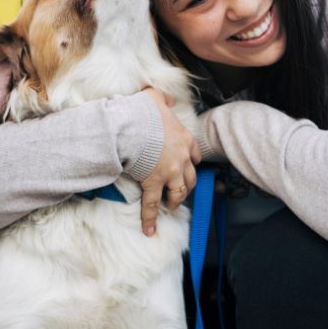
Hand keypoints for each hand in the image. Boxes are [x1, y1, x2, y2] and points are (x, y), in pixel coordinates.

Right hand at [139, 87, 199, 235]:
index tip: (189, 167)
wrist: (132, 125)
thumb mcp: (156, 98)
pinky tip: (150, 230)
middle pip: (191, 177)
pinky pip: (152, 205)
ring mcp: (169, 172)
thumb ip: (164, 98)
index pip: (195, 155)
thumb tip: (168, 98)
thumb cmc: (143, 111)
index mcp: (184, 139)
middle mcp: (182, 158)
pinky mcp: (154, 183)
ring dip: (175, 201)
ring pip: (178, 193)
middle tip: (180, 191)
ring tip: (170, 208)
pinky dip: (150, 219)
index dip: (192, 163)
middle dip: (186, 186)